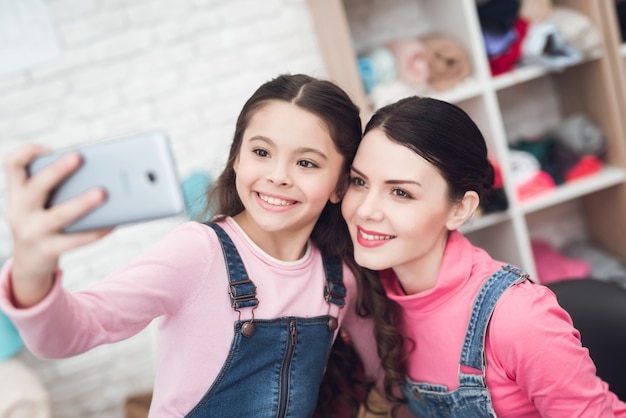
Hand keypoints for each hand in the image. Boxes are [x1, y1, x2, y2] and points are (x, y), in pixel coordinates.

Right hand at [4, 143, 111, 307]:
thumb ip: (57, 187)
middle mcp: (20, 210)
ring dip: (82, 203)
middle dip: (58, 170)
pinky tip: (112, 223)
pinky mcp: (48, 249)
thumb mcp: (40, 204)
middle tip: (79, 156)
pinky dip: (96, 231)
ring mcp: (33, 232)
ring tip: (103, 193)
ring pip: (59, 215)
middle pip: (36, 186)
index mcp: (18, 193)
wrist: (29, 263)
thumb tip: (99, 173)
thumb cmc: (43, 222)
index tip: (49, 148)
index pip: (12, 164)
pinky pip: (75, 240)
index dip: (28, 152)